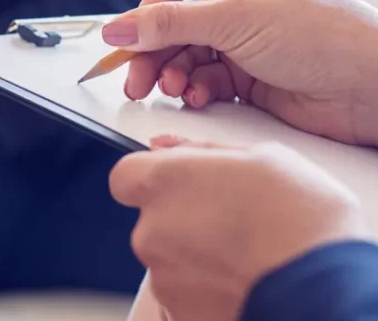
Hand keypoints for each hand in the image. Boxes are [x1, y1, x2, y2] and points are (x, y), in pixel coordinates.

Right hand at [103, 0, 377, 145]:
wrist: (375, 89)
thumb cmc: (324, 37)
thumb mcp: (236, 20)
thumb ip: (170, 24)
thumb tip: (115, 28)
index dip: (149, 5)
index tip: (136, 34)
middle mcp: (237, 0)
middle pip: (171, 21)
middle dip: (152, 50)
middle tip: (138, 80)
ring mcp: (242, 39)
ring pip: (183, 54)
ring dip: (172, 73)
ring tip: (174, 90)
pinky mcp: (249, 76)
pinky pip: (204, 80)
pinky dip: (195, 90)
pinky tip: (200, 97)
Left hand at [110, 138, 369, 320]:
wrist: (322, 289)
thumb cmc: (299, 221)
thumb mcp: (261, 157)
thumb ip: (201, 151)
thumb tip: (170, 146)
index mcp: (161, 183)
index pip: (126, 177)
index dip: (155, 180)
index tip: (183, 183)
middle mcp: (150, 229)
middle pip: (152, 220)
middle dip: (182, 219)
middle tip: (231, 220)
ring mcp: (163, 276)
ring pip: (170, 258)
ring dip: (196, 255)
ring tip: (245, 253)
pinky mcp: (179, 311)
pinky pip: (186, 291)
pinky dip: (207, 286)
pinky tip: (243, 278)